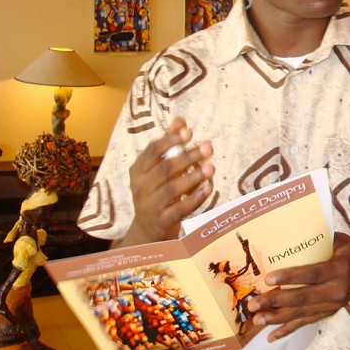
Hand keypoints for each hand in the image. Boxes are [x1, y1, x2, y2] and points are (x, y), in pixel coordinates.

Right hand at [117, 117, 213, 246]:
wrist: (147, 229)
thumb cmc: (156, 190)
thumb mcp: (157, 168)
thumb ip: (169, 144)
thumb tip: (180, 121)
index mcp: (138, 170)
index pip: (152, 151)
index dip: (170, 140)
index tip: (188, 131)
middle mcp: (141, 187)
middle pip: (165, 169)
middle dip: (188, 157)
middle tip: (208, 147)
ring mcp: (150, 205)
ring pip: (172, 189)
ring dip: (193, 177)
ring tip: (211, 167)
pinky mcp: (162, 221)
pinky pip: (180, 209)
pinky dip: (195, 198)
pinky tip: (208, 188)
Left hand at [247, 232, 349, 341]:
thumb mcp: (340, 240)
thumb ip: (319, 239)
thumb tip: (291, 232)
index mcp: (340, 269)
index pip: (312, 274)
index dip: (290, 277)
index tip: (269, 278)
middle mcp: (337, 290)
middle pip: (302, 298)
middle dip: (276, 302)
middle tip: (253, 304)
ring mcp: (332, 305)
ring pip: (301, 313)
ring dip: (277, 318)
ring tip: (257, 319)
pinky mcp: (328, 313)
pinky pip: (306, 323)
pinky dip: (288, 330)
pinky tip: (272, 335)